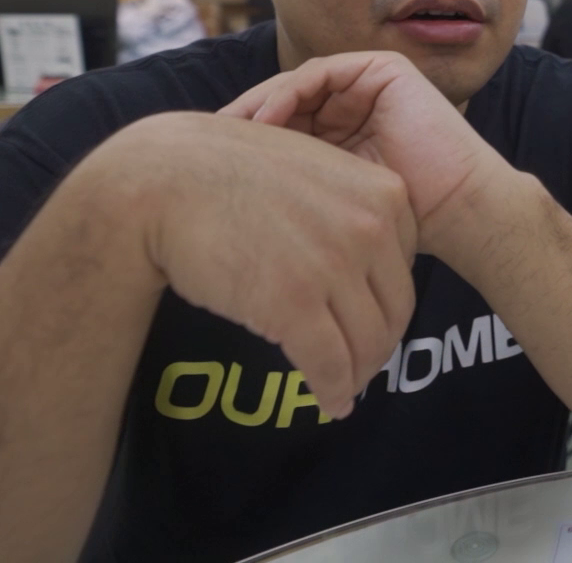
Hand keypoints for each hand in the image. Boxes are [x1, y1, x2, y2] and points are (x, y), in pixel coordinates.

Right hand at [97, 112, 416, 419]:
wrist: (165, 179)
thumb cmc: (229, 172)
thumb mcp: (313, 168)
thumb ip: (349, 207)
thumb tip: (365, 261)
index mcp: (382, 192)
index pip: (407, 267)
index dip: (388, 302)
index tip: (369, 319)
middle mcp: (369, 228)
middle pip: (395, 310)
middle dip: (379, 345)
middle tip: (361, 365)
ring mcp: (333, 266)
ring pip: (368, 344)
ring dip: (358, 375)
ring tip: (344, 387)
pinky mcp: (293, 304)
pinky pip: (331, 364)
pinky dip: (333, 391)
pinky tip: (330, 402)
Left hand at [219, 52, 513, 244]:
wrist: (459, 213)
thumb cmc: (402, 225)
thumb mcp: (328, 205)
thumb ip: (292, 190)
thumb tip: (224, 202)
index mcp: (340, 135)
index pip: (281, 129)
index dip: (243, 146)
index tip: (202, 169)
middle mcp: (352, 104)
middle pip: (282, 103)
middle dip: (242, 123)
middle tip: (203, 143)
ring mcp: (368, 83)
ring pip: (294, 86)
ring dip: (259, 107)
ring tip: (230, 134)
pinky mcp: (383, 69)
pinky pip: (319, 73)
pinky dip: (287, 93)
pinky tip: (264, 121)